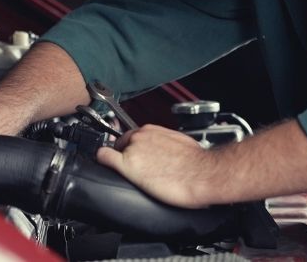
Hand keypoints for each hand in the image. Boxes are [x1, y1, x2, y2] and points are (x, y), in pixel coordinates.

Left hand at [96, 124, 218, 207]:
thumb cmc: (197, 162)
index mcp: (152, 131)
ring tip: (134, 175)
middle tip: (136, 169)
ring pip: (114, 151)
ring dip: (120, 161)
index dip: (131, 148)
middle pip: (121, 144)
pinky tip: (105, 167)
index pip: (132, 137)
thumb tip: (165, 151)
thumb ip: (165, 143)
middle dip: (125, 155)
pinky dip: (102, 161)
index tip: (133, 156)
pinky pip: (104, 158)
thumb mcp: (180, 144)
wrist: (203, 173)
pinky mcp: (128, 165)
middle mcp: (140, 136)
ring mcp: (132, 150)